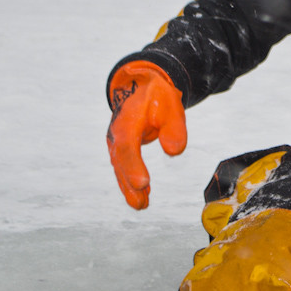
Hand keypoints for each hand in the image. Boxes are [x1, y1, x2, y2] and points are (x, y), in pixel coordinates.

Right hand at [106, 61, 185, 208]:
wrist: (139, 84)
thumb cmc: (156, 95)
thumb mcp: (170, 105)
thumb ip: (173, 128)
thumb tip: (174, 152)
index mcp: (127, 122)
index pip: (128, 147)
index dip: (133, 167)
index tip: (143, 183)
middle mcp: (117, 134)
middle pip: (121, 162)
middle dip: (130, 184)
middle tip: (141, 204)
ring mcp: (116, 141)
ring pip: (121, 168)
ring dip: (130, 187)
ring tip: (142, 205)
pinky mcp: (121, 146)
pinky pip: (125, 166)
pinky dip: (132, 180)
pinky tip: (143, 193)